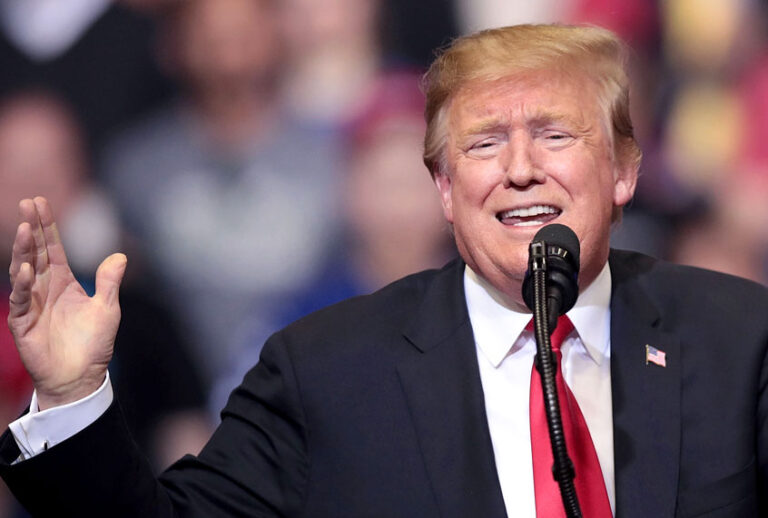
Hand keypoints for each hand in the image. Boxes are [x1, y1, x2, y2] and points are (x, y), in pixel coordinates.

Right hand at [7, 197, 125, 409]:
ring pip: (24, 271)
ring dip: (24, 250)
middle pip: (36, 252)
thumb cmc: (94, 344)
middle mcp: (45, 288)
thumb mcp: (107, 308)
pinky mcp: (23, 323)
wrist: (81, 377)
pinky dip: (24, 285)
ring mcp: (32, 303)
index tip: (41, 202)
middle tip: (28, 204)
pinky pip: (21, 300)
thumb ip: (109, 282)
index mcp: (64, 281)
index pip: (53, 248)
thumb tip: (119, 255)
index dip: (48, 226)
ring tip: (26, 229)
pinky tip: (27, 269)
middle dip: (32, 228)